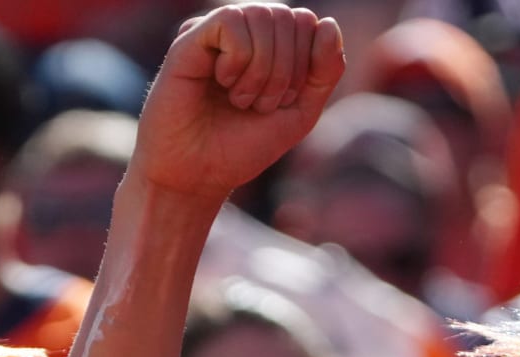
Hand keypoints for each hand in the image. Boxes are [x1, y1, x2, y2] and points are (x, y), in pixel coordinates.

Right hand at [131, 4, 343, 205]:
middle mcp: (243, 31)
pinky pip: (232, 21)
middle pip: (289, 17)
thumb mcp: (297, 116)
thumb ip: (324, 74)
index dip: (305, 66)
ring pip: (262, 15)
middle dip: (284, 71)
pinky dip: (238, 60)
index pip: (307, 23)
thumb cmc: (240, 148)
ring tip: (239, 100)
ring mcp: (216, 31)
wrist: (196, 177)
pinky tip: (221, 82)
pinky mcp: (190, 36)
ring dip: (261, 70)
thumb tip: (329, 25)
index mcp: (269, 44)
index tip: (280, 103)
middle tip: (258, 107)